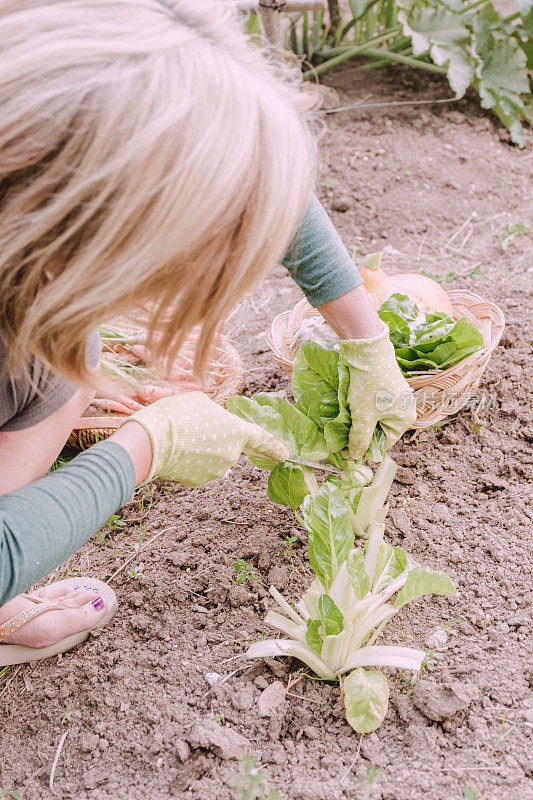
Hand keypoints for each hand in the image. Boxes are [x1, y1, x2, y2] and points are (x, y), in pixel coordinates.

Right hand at [122, 392, 288, 485]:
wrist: (150, 442)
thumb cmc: (176, 414)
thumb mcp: (200, 402)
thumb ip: (217, 415)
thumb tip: (216, 425)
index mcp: (237, 431)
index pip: (262, 439)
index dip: (275, 447)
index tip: (285, 455)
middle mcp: (231, 454)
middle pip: (230, 446)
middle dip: (216, 440)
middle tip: (194, 429)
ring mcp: (215, 471)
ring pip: (213, 458)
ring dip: (201, 450)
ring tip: (180, 438)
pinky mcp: (198, 482)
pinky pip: (198, 469)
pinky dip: (190, 461)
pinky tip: (176, 451)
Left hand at [339, 326, 416, 459]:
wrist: (368, 351)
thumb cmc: (369, 386)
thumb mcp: (363, 417)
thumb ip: (359, 439)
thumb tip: (353, 457)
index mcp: (405, 419)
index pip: (384, 443)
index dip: (365, 449)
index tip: (347, 453)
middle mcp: (403, 409)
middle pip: (378, 431)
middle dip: (361, 434)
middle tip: (341, 437)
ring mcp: (394, 398)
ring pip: (372, 418)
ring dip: (358, 421)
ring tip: (343, 422)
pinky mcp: (383, 388)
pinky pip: (371, 406)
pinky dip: (359, 409)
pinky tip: (348, 408)